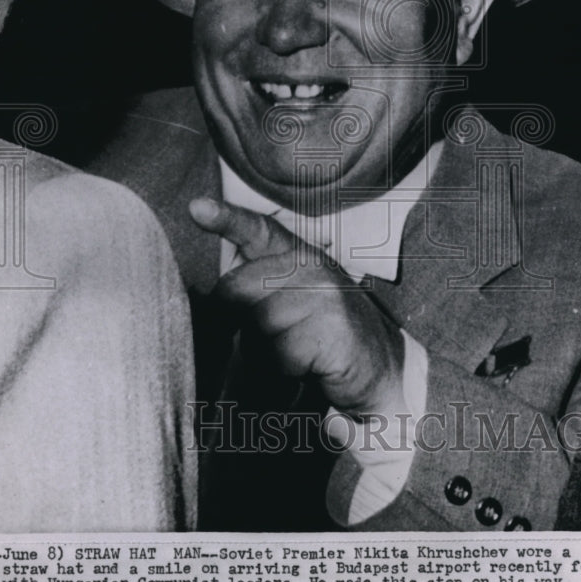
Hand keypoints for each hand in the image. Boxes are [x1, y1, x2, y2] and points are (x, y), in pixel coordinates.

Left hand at [189, 197, 404, 418]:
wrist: (383, 370)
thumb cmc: (324, 340)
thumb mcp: (291, 306)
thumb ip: (257, 294)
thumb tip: (213, 308)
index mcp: (298, 256)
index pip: (258, 229)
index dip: (226, 218)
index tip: (197, 208)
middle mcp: (311, 266)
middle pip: (238, 291)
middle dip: (235, 326)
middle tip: (265, 346)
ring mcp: (324, 293)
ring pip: (256, 326)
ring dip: (264, 355)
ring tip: (294, 358)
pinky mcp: (332, 326)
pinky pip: (279, 353)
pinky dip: (284, 373)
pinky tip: (308, 370)